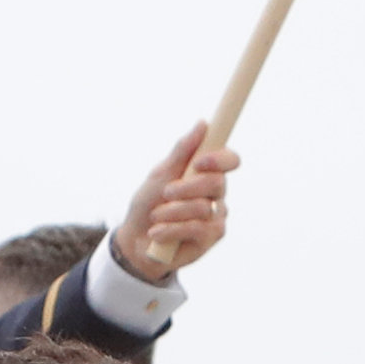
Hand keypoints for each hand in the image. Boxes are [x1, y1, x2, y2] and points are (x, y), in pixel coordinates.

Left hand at [110, 121, 236, 283]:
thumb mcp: (160, 174)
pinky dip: (172, 229)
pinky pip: (197, 229)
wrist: (135, 240)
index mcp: (206, 173)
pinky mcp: (211, 238)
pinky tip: (157, 233)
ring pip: (203, 208)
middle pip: (217, 183)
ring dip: (172, 212)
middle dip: (187, 187)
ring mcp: (216, 216)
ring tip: (156, 217)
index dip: (220, 159)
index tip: (199, 162)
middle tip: (166, 193)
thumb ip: (182, 151)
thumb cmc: (148, 203)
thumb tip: (203, 123)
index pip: (229, 160)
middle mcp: (216, 194)